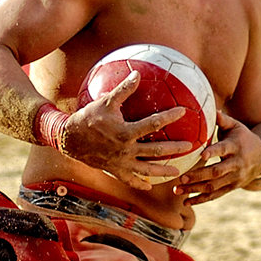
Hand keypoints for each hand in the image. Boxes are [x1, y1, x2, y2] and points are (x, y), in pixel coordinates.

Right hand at [62, 70, 192, 190]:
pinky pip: (130, 180)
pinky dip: (140, 183)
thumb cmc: (88, 118)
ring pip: (147, 169)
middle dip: (175, 149)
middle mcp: (126, 150)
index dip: (169, 116)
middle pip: (156, 151)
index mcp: (126, 132)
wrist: (68, 139)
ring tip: (177, 172)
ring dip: (163, 171)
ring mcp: (121, 163)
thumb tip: (136, 74)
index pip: (154, 124)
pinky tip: (150, 186)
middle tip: (191, 147)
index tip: (183, 111)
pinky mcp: (114, 170)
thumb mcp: (105, 102)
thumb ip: (123, 90)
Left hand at [172, 111, 260, 205]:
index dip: (214, 152)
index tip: (201, 155)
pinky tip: (185, 202)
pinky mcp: (232, 187)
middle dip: (198, 176)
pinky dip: (200, 199)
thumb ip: (221, 119)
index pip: (224, 150)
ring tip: (176, 190)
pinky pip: (215, 195)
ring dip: (194, 190)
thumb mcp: (236, 126)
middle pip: (216, 172)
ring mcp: (234, 178)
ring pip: (214, 186)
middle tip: (181, 177)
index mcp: (235, 147)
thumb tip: (209, 106)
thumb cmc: (243, 138)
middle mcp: (236, 164)